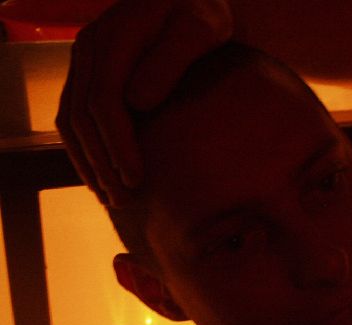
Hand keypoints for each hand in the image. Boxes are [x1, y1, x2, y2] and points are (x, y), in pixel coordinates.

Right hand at [55, 0, 232, 205]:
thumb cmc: (201, 13)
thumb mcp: (199, 28)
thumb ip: (170, 59)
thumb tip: (138, 101)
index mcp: (113, 38)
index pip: (104, 102)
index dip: (117, 145)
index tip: (136, 178)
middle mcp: (89, 49)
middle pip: (82, 117)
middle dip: (101, 163)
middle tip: (124, 201)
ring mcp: (85, 61)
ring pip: (71, 121)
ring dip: (89, 163)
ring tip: (111, 198)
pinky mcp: (91, 73)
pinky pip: (75, 116)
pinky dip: (86, 150)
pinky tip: (102, 175)